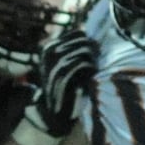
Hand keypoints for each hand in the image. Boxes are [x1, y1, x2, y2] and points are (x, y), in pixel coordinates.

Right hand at [11, 28, 98, 144]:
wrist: (54, 111)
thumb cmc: (64, 87)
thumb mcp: (63, 65)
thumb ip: (74, 49)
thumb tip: (95, 37)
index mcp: (49, 47)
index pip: (78, 33)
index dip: (89, 43)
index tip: (91, 55)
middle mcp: (50, 51)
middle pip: (83, 40)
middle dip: (92, 51)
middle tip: (93, 64)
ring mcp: (55, 61)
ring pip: (85, 50)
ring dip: (92, 61)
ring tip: (91, 72)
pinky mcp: (62, 72)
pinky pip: (84, 63)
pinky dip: (90, 70)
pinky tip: (90, 78)